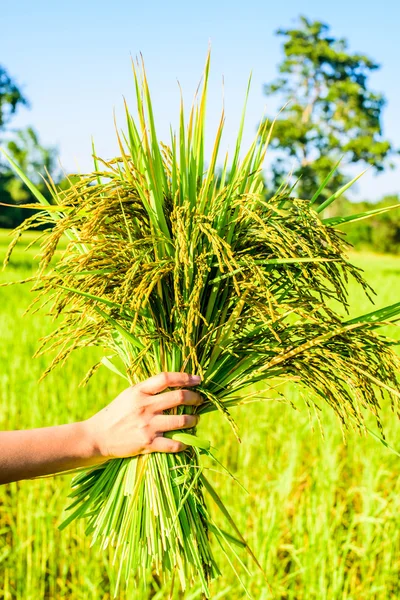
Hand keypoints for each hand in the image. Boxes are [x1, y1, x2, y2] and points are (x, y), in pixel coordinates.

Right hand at [84, 372, 202, 459]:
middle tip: (200, 400)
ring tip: (195, 420)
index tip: (198, 380)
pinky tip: (185, 442)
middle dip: (195, 398)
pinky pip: (173, 444)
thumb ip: (148, 389)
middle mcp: (145, 406)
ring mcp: (147, 425)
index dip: (185, 377)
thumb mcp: (129, 394)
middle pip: (179, 397)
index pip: (167, 378)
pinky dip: (183, 443)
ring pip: (181, 420)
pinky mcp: (147, 443)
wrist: (98, 436)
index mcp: (139, 391)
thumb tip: (173, 384)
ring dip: (193, 420)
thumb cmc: (115, 413)